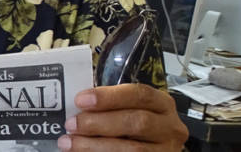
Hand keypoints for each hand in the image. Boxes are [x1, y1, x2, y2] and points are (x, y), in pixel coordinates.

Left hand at [59, 83, 186, 150]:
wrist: (150, 148)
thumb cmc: (135, 124)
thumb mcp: (129, 109)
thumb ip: (110, 106)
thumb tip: (75, 107)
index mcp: (162, 104)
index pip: (139, 95)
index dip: (109, 97)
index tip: (80, 100)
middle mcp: (169, 127)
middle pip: (137, 122)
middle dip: (99, 123)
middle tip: (71, 124)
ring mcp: (166, 150)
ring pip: (133, 150)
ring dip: (95, 146)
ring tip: (70, 143)